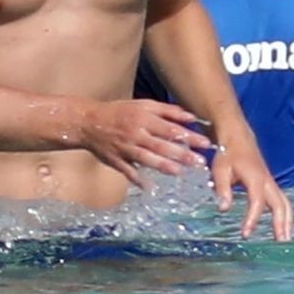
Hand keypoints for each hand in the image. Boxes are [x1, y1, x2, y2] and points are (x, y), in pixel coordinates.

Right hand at [75, 99, 212, 188]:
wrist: (88, 121)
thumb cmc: (119, 112)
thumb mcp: (143, 105)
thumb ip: (167, 110)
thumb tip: (191, 116)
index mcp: (143, 118)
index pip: (170, 128)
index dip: (189, 136)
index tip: (206, 143)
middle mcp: (135, 134)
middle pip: (161, 145)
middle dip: (182, 154)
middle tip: (200, 162)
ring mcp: (125, 148)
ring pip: (147, 159)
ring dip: (164, 166)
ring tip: (180, 172)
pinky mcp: (116, 161)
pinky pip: (128, 171)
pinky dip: (138, 180)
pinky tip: (150, 187)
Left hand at [210, 137, 293, 241]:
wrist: (238, 138)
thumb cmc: (228, 154)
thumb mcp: (220, 169)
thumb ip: (222, 189)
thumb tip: (223, 209)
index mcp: (256, 178)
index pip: (257, 202)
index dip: (252, 219)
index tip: (246, 234)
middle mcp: (268, 182)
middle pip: (280, 205)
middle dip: (282, 224)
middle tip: (281, 243)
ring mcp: (272, 183)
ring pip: (285, 204)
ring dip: (287, 222)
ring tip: (285, 240)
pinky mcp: (271, 184)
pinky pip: (282, 201)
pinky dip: (285, 215)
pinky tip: (281, 228)